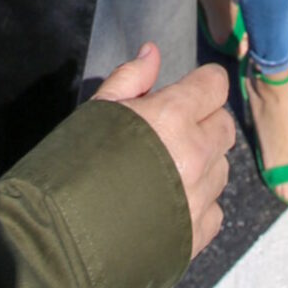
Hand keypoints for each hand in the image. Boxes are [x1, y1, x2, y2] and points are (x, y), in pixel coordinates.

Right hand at [92, 44, 235, 257]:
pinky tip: (169, 204)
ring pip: (222, 168)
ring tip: (166, 172)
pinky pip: (215, 209)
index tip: (188, 93)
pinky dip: (199, 203)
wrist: (63, 236)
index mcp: (172, 116)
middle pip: (224, 126)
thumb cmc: (74, 165)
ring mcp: (201, 196)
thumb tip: (153, 51)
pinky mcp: (199, 232)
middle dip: (205, 123)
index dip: (202, 85)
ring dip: (203, 164)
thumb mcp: (97, 111)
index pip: (214, 84)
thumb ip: (130, 78)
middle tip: (172, 133)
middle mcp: (196, 154)